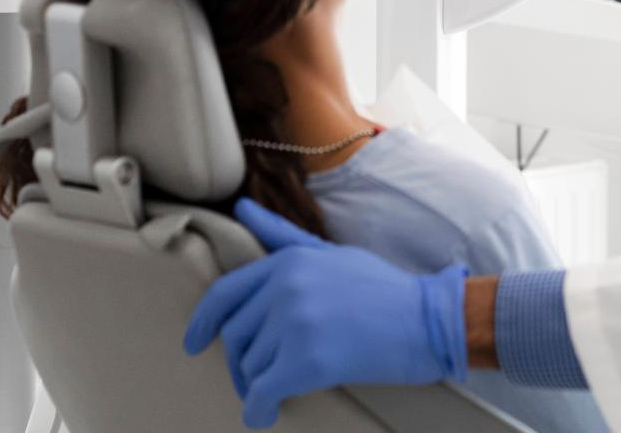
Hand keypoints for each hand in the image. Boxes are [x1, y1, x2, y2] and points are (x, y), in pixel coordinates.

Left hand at [184, 199, 469, 428]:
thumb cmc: (384, 290)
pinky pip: (262, 392)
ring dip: (259, 384)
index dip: (203, 323)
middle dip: (240, 362)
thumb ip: (282, 236)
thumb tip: (242, 208)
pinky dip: (258, 409)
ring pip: (250, 366)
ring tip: (279, 390)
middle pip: (235, 336)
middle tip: (255, 379)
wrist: (428, 320)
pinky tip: (264, 415)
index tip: (193, 343)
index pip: (225, 294)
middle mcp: (286, 288)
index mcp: (289, 262)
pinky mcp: (307, 360)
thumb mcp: (330, 253)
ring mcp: (295, 323)